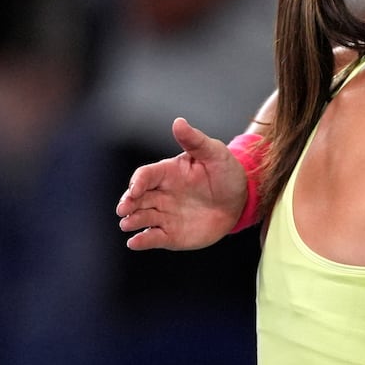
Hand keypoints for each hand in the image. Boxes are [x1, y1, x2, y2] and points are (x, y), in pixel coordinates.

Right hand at [116, 117, 246, 249]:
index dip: (137, 182)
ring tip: (127, 224)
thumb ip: (194, 140)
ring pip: (143, 217)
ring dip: (133, 221)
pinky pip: (154, 237)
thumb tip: (178, 122)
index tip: (134, 190)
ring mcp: (165, 214)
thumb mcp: (214, 153)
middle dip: (128, 203)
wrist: (240, 200)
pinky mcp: (171, 234)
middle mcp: (161, 194)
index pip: (145, 175)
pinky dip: (143, 241)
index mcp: (167, 172)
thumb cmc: (226, 172)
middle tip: (123, 210)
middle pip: (137, 198)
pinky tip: (134, 243)